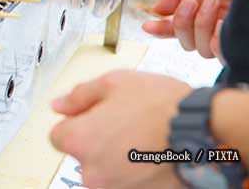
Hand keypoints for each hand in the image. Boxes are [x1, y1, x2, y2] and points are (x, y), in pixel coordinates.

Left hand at [50, 70, 190, 188]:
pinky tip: (149, 152)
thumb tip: (58, 105)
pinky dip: (133, 168)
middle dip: (96, 138)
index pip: (58, 135)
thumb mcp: (113, 83)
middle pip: (82, 153)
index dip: (76, 121)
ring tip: (141, 137)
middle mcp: (92, 171)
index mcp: (79, 140)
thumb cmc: (160, 106)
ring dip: (115, 155)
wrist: (204, 132)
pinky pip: (125, 180)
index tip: (94, 114)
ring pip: (104, 168)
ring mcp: (115, 188)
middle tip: (124, 122)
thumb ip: (78, 96)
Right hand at [143, 0, 247, 59]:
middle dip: (180, 22)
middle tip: (190, 0)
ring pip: (199, 47)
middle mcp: (218, 19)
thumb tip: (157, 10)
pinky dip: (210, 36)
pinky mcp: (241, 37)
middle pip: (186, 40)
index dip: (163, 28)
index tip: (147, 26)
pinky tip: (218, 17)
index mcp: (206, 2)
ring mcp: (231, 28)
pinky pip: (217, 50)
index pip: (180, 23)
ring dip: (197, 24)